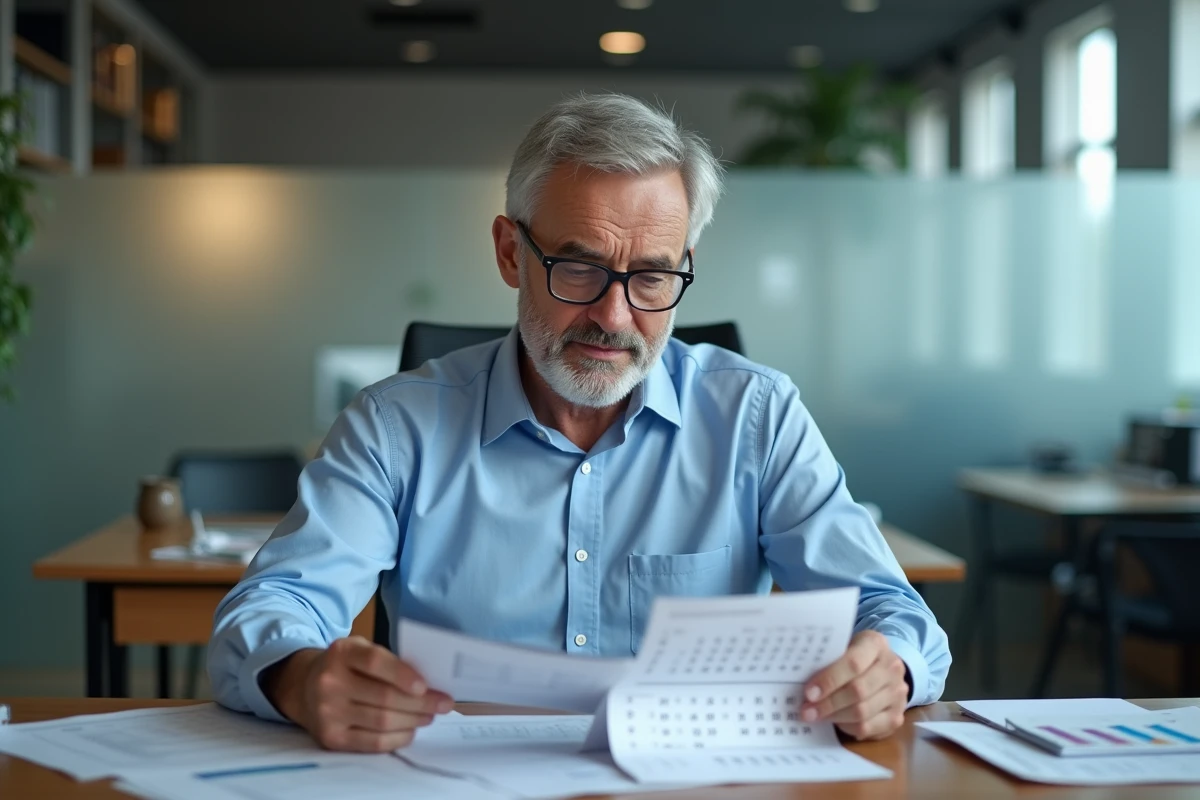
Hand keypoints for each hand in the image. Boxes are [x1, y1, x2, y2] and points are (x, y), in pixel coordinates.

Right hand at [263, 635, 453, 751]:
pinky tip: (411, 730)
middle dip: (421, 703)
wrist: (304, 687)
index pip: (374, 663)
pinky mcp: (330, 738)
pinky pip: (372, 742)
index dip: (402, 675)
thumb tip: (429, 683)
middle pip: (384, 697)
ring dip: (413, 721)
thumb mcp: (360, 649)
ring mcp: (327, 713)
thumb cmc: (345, 666)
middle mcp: (330, 682)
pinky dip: (398, 738)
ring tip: (430, 716)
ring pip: (382, 722)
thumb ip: (388, 660)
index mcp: (341, 653)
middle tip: (443, 704)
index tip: (426, 686)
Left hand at [800, 630, 908, 740]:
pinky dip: (848, 726)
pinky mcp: (897, 716)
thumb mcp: (845, 647)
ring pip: (862, 712)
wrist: (886, 668)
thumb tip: (797, 677)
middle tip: (806, 711)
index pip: (853, 663)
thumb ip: (828, 659)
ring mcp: (898, 694)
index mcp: (876, 644)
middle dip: (828, 703)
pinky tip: (835, 722)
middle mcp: (892, 668)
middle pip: (858, 691)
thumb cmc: (856, 656)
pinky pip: (869, 727)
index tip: (808, 692)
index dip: (829, 679)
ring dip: (834, 716)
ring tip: (815, 716)